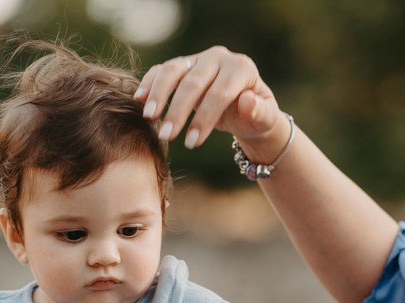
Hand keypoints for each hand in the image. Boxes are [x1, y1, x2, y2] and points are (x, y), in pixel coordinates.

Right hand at [134, 46, 285, 153]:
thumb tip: (248, 101)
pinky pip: (162, 70)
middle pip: (193, 82)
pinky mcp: (183, 64)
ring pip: (173, 70)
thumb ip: (260, 112)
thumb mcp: (264, 119)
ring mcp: (198, 59)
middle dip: (178, 111)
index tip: (192, 144)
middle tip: (167, 136)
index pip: (219, 93)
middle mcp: (218, 58)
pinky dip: (150, 83)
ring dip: (159, 94)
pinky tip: (139, 100)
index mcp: (241, 68)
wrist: (247, 109)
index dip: (205, 119)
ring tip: (150, 117)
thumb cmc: (256, 117)